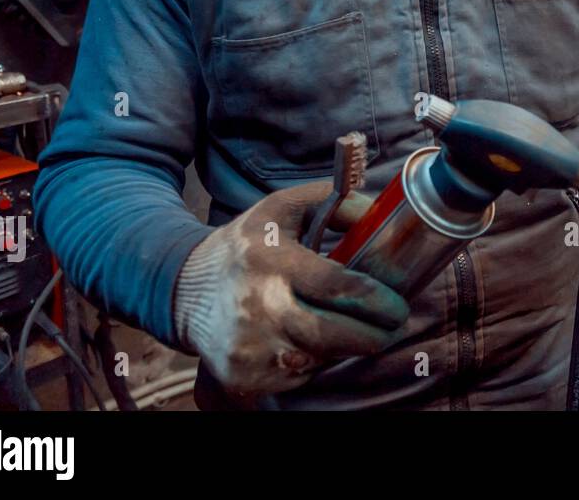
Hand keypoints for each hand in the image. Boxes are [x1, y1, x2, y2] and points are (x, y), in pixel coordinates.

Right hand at [173, 180, 408, 395]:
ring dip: (346, 346)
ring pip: (322, 358)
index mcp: (271, 262)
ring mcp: (250, 347)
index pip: (337, 287)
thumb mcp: (281, 208)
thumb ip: (333, 202)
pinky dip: (316, 360)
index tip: (396, 304)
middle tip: (392, 324)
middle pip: (335, 335)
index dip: (377, 300)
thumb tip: (376, 213)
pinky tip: (310, 339)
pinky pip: (300, 374)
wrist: (182, 291)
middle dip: (375, 334)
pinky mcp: (244, 376)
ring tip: (350, 326)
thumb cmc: (244, 247)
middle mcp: (259, 308)